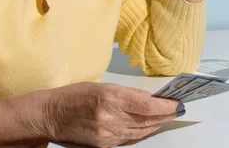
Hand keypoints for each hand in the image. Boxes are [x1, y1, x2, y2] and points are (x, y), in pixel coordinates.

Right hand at [44, 82, 182, 147]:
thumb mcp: (102, 86)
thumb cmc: (74, 96)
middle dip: (165, 115)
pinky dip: (141, 132)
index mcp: (110, 98)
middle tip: (177, 109)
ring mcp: (107, 134)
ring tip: (166, 117)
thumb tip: (149, 98)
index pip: (147, 106)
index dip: (166, 106)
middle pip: (146, 120)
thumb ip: (127, 93)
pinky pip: (128, 139)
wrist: (51, 116)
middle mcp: (110, 118)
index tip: (177, 103)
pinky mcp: (104, 145)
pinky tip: (148, 126)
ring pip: (140, 132)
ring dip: (156, 125)